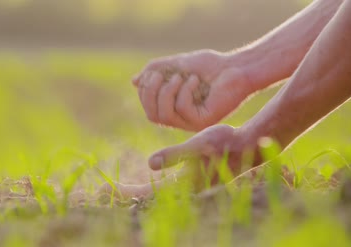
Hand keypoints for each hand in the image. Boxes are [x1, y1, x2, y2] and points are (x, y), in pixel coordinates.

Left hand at [99, 124, 263, 198]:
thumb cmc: (223, 143)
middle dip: (125, 194)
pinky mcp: (190, 179)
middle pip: (147, 196)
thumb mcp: (198, 146)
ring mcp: (187, 185)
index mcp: (182, 185)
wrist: (247, 146)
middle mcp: (183, 189)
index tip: (104, 189)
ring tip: (118, 187)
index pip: (146, 193)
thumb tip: (151, 164)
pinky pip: (163, 187)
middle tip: (103, 191)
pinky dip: (149, 185)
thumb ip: (175, 155)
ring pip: (155, 193)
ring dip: (135, 191)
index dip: (124, 192)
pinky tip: (143, 179)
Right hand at [133, 50, 252, 130]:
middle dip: (151, 92)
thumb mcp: (177, 65)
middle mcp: (181, 119)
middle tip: (160, 74)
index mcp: (174, 107)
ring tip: (180, 76)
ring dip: (167, 91)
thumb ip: (156, 72)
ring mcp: (192, 122)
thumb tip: (135, 81)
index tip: (153, 72)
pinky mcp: (203, 121)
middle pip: (152, 115)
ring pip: (165, 115)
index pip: (149, 108)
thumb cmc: (210, 66)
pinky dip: (186, 90)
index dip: (145, 91)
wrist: (237, 67)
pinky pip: (183, 109)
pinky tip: (197, 80)